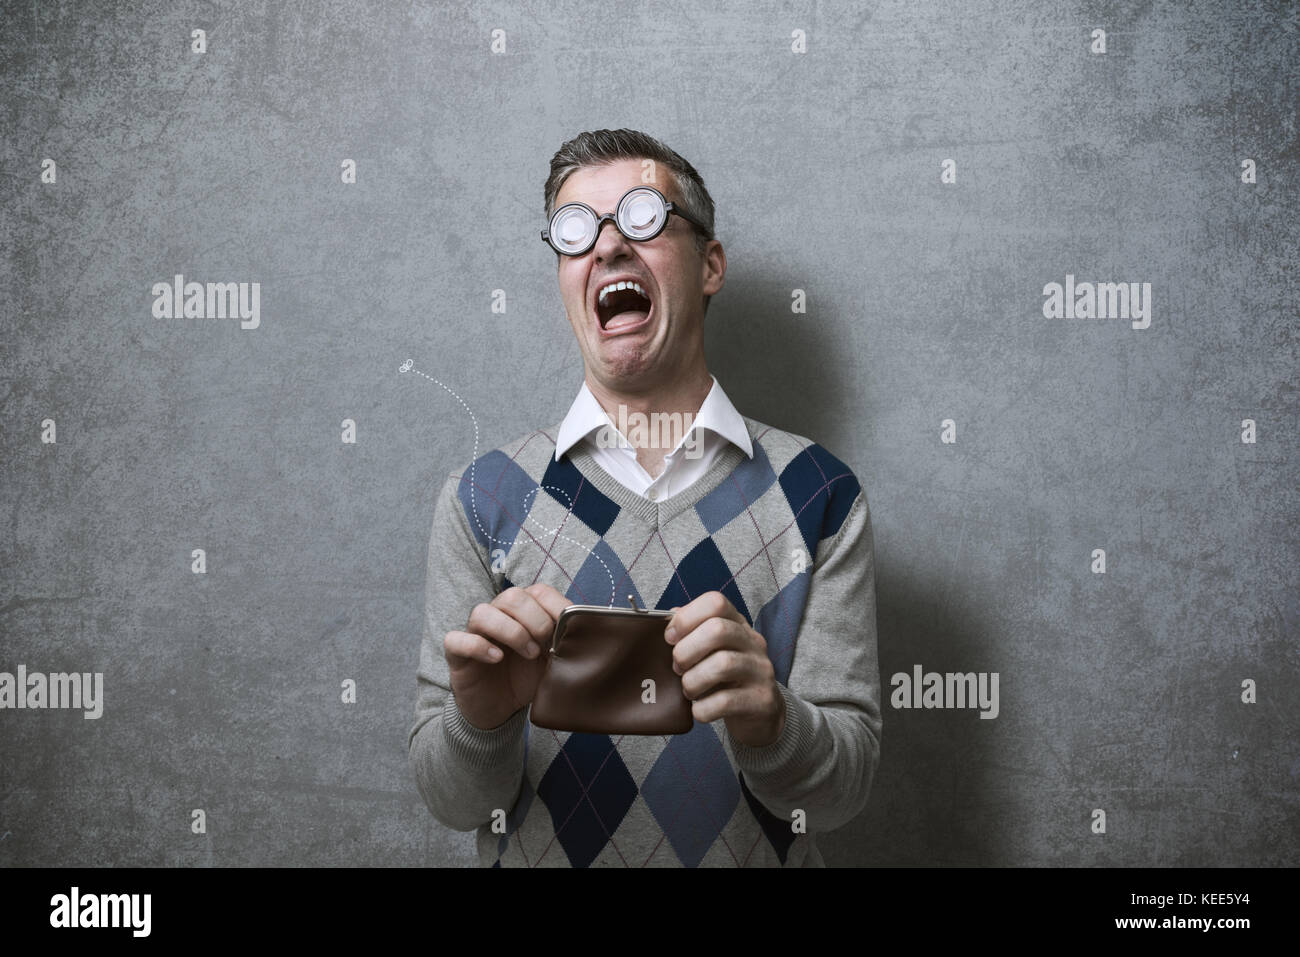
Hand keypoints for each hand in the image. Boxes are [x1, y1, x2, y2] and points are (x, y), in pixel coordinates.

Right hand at [444, 583, 571, 730]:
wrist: (499, 710)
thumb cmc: (526, 678)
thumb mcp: (552, 661)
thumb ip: (564, 643)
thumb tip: (588, 630)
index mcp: (523, 612)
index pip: (538, 591)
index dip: (555, 605)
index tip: (568, 626)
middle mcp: (498, 615)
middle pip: (512, 596)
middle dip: (535, 619)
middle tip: (545, 643)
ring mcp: (475, 633)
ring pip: (482, 612)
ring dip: (511, 631)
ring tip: (528, 653)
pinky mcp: (456, 654)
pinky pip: (456, 639)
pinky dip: (478, 646)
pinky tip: (496, 659)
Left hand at [665, 591, 785, 746]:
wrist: (761, 714)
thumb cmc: (727, 679)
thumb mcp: (713, 651)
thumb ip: (692, 633)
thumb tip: (666, 621)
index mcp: (738, 624)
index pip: (715, 602)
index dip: (686, 617)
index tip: (670, 638)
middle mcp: (753, 643)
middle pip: (718, 629)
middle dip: (686, 650)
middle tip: (677, 668)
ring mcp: (761, 671)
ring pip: (722, 664)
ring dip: (693, 680)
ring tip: (688, 690)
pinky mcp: (761, 701)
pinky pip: (726, 701)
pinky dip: (703, 708)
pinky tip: (699, 709)